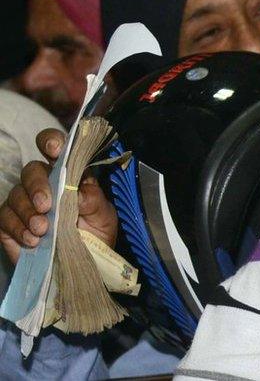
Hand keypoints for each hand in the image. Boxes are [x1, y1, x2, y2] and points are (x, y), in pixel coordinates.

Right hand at [0, 128, 117, 262]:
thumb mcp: (104, 214)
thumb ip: (93, 199)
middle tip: (46, 205)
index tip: (54, 150)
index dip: (51, 142)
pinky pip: (5, 219)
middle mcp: (44, 184)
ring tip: (43, 230)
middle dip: (37, 186)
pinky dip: (18, 228)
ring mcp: (25, 203)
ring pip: (16, 195)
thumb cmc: (97, 232)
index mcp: (69, 173)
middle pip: (31, 171)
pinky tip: (33, 240)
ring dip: (28, 212)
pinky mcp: (10, 224)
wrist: (85, 262)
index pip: (55, 147)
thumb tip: (76, 193)